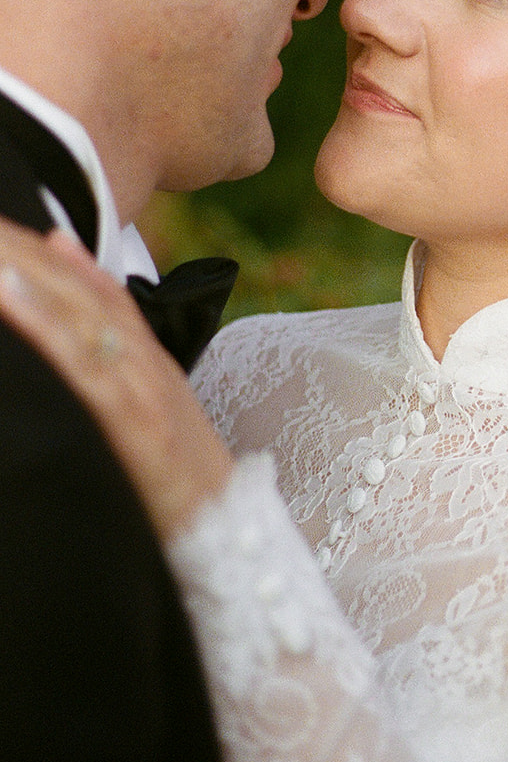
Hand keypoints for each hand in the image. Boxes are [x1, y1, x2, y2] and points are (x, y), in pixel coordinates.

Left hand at [0, 219, 232, 539]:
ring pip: (79, 313)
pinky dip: (46, 325)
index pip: (95, 289)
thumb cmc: (181, 491)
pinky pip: (84, 365)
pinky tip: (8, 297)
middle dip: (25, 249)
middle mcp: (147, 363)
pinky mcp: (135, 421)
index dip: (47, 252)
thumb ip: (116, 385)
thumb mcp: (150, 428)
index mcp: (149, 363)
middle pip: (80, 290)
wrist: (232, 538)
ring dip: (26, 271)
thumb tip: (75, 352)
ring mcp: (143, 387)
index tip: (5, 223)